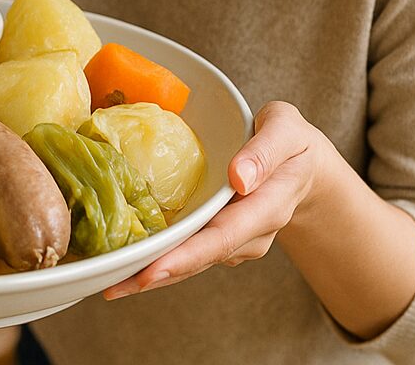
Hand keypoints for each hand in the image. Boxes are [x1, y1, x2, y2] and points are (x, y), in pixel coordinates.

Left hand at [104, 101, 333, 298]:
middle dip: (157, 274)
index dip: (186, 256)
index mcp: (267, 207)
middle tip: (113, 286)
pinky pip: (190, 249)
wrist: (303, 167)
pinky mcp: (220, 237)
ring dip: (153, 272)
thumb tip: (239, 179)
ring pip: (192, 260)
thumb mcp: (286, 129)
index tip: (151, 271)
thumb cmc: (291, 142)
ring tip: (110, 281)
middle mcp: (250, 233)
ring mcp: (235, 240)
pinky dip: (161, 257)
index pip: (223, 237)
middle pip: (200, 258)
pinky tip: (128, 261)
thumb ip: (266, 150)